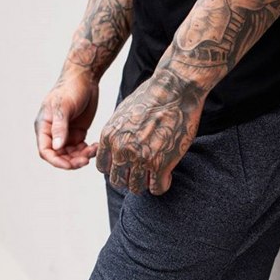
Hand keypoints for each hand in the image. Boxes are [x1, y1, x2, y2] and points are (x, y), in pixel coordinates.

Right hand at [34, 71, 98, 168]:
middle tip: (87, 160)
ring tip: (94, 149)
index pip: (46, 151)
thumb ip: (60, 128)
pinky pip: (81, 148)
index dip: (57, 161)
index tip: (72, 164)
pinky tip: (96, 146)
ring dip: (82, 156)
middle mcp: (53, 133)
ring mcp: (66, 134)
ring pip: (72, 154)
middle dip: (72, 161)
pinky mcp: (78, 133)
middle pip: (59, 156)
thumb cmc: (70, 89)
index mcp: (44, 127)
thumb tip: (56, 148)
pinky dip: (88, 151)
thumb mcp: (64, 107)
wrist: (85, 79)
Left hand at [96, 70, 205, 194]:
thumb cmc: (152, 98)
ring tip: (156, 175)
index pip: (104, 168)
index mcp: (110, 137)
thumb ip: (117, 134)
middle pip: (118, 181)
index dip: (117, 168)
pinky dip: (162, 185)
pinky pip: (157, 188)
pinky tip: (167, 175)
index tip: (129, 164)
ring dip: (146, 183)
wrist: (174, 90)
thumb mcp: (123, 114)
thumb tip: (116, 147)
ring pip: (136, 188)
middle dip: (130, 178)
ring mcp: (141, 159)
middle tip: (143, 172)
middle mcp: (122, 150)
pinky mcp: (161, 164)